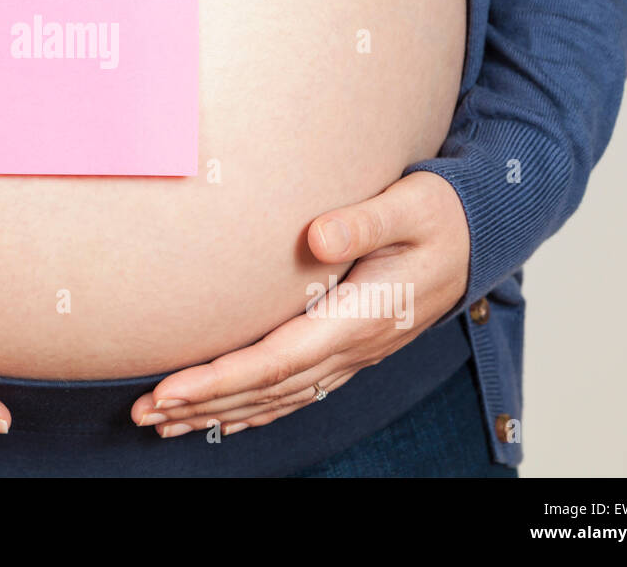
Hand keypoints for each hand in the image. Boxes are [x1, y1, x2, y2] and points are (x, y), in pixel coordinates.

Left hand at [130, 170, 468, 437]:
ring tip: (165, 422)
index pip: (278, 360)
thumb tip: (315, 238)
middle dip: (204, 404)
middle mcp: (353, 346)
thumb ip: (364, 220)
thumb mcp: (411, 204)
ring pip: (278, 397)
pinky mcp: (349, 349)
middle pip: (268, 389)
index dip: (222, 379)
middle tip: (145, 413)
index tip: (171, 390)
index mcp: (360, 315)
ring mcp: (352, 354)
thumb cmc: (441, 215)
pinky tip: (223, 417)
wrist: (482, 235)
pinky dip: (255, 409)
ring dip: (221, 412)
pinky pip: (297, 391)